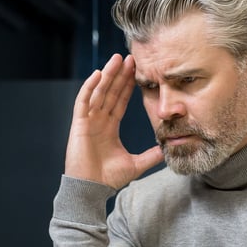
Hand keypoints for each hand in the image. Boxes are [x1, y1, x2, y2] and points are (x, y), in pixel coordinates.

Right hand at [64, 53, 162, 188]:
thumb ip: (151, 155)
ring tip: (117, 59)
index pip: (120, 100)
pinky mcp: (79, 124)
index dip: (128, 85)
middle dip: (119, 74)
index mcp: (109, 127)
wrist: (92, 190)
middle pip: (110, 92)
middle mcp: (98, 121)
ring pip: (98, 92)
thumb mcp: (136, 164)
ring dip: (107, 75)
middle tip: (129, 56)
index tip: (137, 70)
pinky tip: (98, 74)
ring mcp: (88, 121)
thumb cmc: (108, 179)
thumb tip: (168, 149)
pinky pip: (83, 102)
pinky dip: (89, 88)